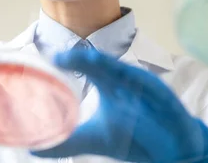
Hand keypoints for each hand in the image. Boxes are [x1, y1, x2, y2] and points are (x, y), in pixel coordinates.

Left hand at [31, 49, 207, 162]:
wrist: (173, 150)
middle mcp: (128, 82)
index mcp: (111, 84)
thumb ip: (67, 140)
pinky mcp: (170, 103)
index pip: (89, 66)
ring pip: (133, 75)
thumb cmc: (135, 137)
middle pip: (108, 65)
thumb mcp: (96, 138)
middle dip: (90, 60)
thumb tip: (34, 148)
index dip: (72, 60)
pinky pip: (160, 94)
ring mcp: (150, 90)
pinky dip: (151, 90)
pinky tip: (140, 85)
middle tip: (70, 56)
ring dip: (117, 69)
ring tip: (96, 62)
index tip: (53, 59)